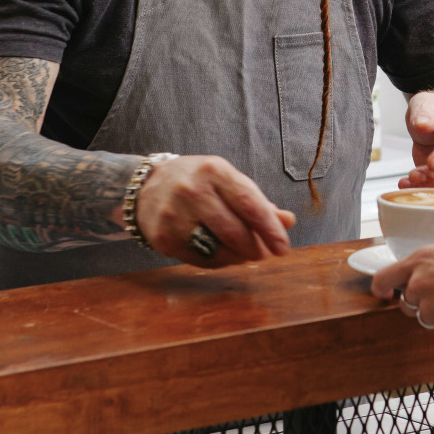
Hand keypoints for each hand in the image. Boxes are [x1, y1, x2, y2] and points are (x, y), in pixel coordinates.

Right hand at [134, 156, 295, 267]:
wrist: (145, 188)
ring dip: (239, 257)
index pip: (249, 203)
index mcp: (214, 171)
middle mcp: (192, 191)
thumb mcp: (226, 181)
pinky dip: (219, 262)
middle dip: (256, 248)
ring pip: (218, 249)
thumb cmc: (197, 183)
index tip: (283, 247)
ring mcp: (174, 216)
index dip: (270, 228)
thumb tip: (288, 221)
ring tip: (245, 254)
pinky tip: (224, 255)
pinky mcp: (163, 239)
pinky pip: (200, 260)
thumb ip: (257, 202)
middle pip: (234, 231)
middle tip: (264, 253)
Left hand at [371, 244, 433, 341]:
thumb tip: (424, 277)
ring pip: (426, 316)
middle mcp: (418, 284)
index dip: (382, 288)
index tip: (385, 292)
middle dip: (421, 302)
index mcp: (420, 261)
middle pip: (407, 301)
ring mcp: (429, 309)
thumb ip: (431, 267)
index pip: (383, 277)